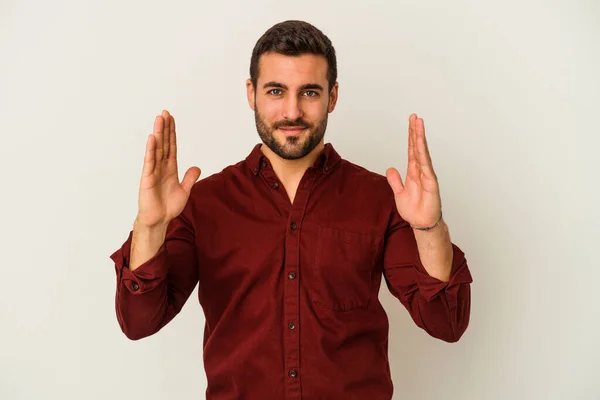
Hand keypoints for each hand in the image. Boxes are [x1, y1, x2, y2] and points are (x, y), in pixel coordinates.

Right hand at [136, 110, 200, 227]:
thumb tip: (196, 167)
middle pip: (164, 143)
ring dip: (158, 134)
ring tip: (159, 119)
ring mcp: (153, 171)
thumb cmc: (168, 207)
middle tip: (165, 112)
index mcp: (170, 168)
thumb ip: (190, 178)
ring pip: (156, 149)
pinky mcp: (147, 179)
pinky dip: (150, 150)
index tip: (171, 119)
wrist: (159, 220)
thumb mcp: (184, 190)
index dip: (172, 133)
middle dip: (165, 128)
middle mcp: (161, 167)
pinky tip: (151, 138)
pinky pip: (149, 162)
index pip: (171, 146)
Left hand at [385, 114, 441, 228]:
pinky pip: (426, 168)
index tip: (411, 122)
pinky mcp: (431, 184)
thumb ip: (395, 180)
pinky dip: (424, 156)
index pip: (411, 150)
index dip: (411, 136)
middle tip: (414, 117)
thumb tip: (390, 169)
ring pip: (422, 154)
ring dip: (420, 139)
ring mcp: (427, 176)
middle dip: (416, 132)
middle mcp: (421, 171)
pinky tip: (421, 146)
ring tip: (419, 125)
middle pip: (418, 148)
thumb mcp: (399, 193)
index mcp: (414, 172)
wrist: (421, 224)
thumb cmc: (414, 209)